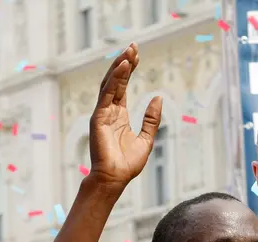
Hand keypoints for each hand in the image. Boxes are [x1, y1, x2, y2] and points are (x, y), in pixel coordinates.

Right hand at [88, 43, 162, 189]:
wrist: (115, 178)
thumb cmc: (127, 163)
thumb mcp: (146, 138)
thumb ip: (151, 119)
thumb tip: (158, 98)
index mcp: (118, 115)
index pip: (122, 87)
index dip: (129, 70)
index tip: (137, 55)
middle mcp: (108, 111)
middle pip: (115, 81)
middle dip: (124, 63)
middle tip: (133, 47)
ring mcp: (102, 113)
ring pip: (110, 84)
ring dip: (119, 66)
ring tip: (129, 52)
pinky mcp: (98, 118)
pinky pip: (107, 94)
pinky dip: (115, 79)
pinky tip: (124, 67)